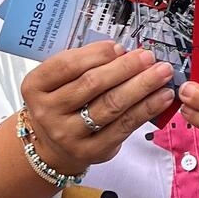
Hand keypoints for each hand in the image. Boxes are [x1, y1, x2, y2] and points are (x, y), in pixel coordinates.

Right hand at [19, 41, 176, 174]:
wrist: (53, 146)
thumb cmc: (62, 102)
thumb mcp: (59, 79)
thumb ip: (85, 63)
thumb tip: (124, 51)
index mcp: (36, 86)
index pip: (67, 66)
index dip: (96, 54)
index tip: (120, 47)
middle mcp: (48, 112)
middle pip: (92, 84)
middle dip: (126, 67)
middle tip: (148, 56)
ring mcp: (69, 134)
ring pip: (111, 105)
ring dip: (142, 86)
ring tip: (162, 72)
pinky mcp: (92, 150)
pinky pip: (124, 126)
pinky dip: (147, 108)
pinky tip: (162, 96)